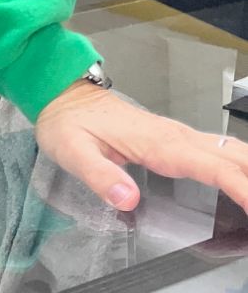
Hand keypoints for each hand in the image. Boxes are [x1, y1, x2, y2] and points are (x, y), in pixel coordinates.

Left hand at [36, 81, 247, 214]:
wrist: (62, 92)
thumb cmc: (67, 121)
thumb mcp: (72, 151)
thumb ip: (99, 176)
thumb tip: (127, 199)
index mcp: (157, 143)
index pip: (211, 167)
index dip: (241, 187)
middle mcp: (174, 137)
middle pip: (233, 156)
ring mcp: (177, 136)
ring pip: (230, 150)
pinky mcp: (174, 139)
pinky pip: (217, 151)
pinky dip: (239, 165)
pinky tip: (245, 180)